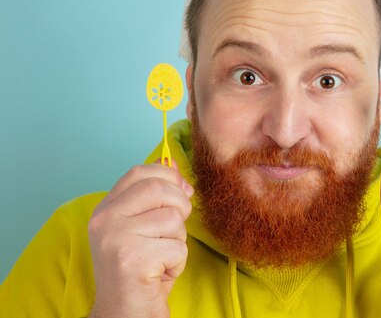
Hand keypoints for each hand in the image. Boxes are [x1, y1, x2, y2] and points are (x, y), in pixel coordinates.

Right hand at [88, 161, 193, 317]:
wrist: (124, 314)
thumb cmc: (139, 271)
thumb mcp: (144, 228)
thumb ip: (155, 200)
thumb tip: (178, 170)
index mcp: (105, 209)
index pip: (138, 172)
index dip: (167, 176)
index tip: (181, 191)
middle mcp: (105, 220)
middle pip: (159, 189)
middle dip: (180, 207)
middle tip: (174, 231)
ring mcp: (116, 238)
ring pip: (172, 218)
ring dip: (178, 241)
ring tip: (162, 258)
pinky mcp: (132, 259)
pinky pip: (177, 247)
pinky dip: (178, 263)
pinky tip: (161, 274)